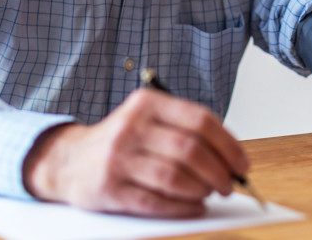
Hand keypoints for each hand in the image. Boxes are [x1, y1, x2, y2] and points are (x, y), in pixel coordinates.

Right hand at [22, 88, 248, 216]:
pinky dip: (182, 207)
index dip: (228, 145)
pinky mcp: (109, 187)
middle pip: (190, 150)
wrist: (68, 160)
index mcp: (148, 103)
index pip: (200, 120)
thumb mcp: (148, 121)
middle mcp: (131, 126)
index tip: (242, 164)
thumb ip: (184, 131)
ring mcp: (118, 157)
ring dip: (201, 190)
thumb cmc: (122, 143)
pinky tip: (194, 207)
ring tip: (210, 194)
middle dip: (219, 171)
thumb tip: (231, 157)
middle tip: (229, 184)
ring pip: (174, 177)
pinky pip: (155, 201)